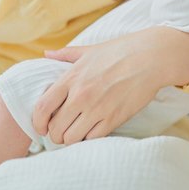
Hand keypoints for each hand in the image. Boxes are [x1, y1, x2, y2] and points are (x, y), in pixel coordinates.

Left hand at [32, 27, 188, 144]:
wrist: (150, 58)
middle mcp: (81, 95)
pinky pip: (92, 139)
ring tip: (77, 131)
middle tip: (62, 130)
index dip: (37, 122)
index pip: (42, 108)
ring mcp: (98, 108)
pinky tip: (93, 130)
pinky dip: (89, 138)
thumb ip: (65, 54)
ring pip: (71, 138)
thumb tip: (46, 53)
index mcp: (72, 78)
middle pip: (55, 128)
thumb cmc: (120, 51)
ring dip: (71, 138)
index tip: (42, 126)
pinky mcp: (114, 118)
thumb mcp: (90, 50)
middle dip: (55, 133)